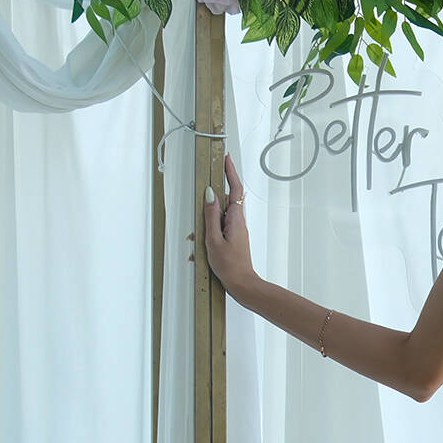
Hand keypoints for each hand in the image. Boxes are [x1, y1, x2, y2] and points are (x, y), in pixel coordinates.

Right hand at [188, 153, 253, 295]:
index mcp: (235, 219)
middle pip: (226, 200)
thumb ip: (211, 215)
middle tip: (204, 190)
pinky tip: (201, 247)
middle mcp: (238, 222)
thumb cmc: (230, 266)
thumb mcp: (214, 239)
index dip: (230, 171)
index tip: (225, 158)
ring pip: (220, 216)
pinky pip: (219, 228)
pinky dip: (209, 233)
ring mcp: (236, 230)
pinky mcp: (233, 238)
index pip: (235, 188)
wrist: (243, 285)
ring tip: (199, 239)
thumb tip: (209, 194)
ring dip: (207, 221)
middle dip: (212, 197)